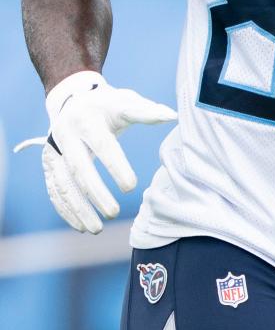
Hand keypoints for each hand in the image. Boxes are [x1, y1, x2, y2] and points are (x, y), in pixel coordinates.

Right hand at [14, 71, 176, 233]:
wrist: (72, 100)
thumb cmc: (106, 105)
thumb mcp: (124, 101)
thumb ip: (145, 111)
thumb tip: (171, 116)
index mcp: (87, 119)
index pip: (102, 145)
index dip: (115, 166)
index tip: (131, 188)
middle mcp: (65, 135)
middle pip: (78, 168)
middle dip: (95, 193)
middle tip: (114, 213)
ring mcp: (53, 151)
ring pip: (63, 184)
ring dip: (78, 208)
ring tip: (97, 228)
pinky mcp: (49, 163)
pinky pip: (54, 190)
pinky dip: (66, 209)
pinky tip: (81, 225)